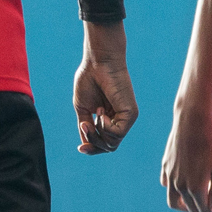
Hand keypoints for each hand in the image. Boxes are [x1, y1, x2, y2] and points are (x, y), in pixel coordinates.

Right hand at [74, 22, 138, 154]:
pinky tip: (101, 114)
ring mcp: (127, 118)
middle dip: (93, 142)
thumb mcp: (83, 109)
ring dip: (97, 135)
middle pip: (108, 146)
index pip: (105, 143)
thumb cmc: (90, 80)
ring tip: (92, 117)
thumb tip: (84, 145)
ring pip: (112, 144)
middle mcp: (120, 120)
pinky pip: (118, 134)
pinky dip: (106, 128)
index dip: (92, 148)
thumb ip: (86, 128)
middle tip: (84, 125)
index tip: (79, 148)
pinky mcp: (131, 114)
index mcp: (109, 119)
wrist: (98, 63)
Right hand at [161, 108, 211, 211]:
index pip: (205, 209)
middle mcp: (179, 186)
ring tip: (198, 196)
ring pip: (174, 201)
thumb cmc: (210, 143)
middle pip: (191, 208)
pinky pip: (167, 185)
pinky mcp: (164, 166)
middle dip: (205, 206)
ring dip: (186, 203)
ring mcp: (169, 176)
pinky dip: (176, 188)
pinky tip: (186, 180)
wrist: (192, 121)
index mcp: (195, 188)